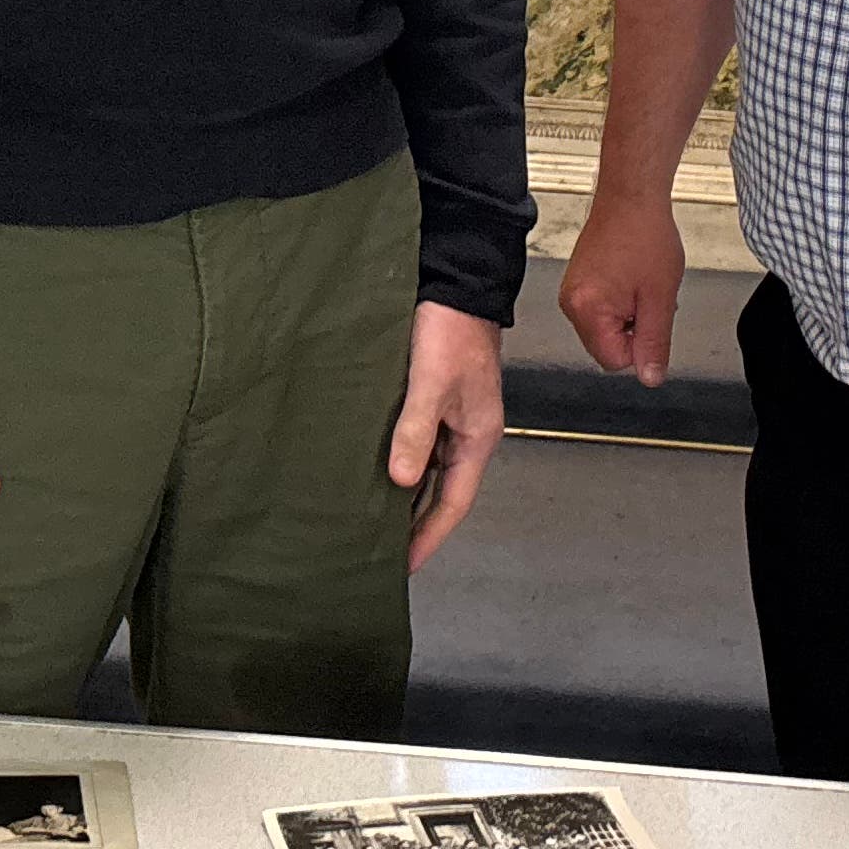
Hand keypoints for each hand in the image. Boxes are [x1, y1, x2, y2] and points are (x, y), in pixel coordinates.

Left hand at [389, 302, 504, 572]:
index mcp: (477, 438)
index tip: (405, 566)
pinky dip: (398, 464)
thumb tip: (400, 480)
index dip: (428, 538)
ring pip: (426, 470)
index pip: (453, 504)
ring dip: (403, 496)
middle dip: (415, 525)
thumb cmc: (452, 329)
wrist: (456, 282)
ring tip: (371, 522)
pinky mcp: (433, 401)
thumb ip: (415, 431)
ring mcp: (450, 418)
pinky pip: (416, 445)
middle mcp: (466, 435)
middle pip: (441, 493)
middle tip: (381, 554)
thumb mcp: (432, 383)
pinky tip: (373, 473)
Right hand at [556, 192, 685, 385]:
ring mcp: (572, 291)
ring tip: (639, 284)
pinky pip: (600, 310)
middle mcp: (572, 303)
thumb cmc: (645, 234)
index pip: (614, 361)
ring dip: (628, 315)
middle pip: (606, 347)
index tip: (650, 318)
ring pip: (606, 329)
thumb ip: (655, 343)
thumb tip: (650, 376)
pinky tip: (631, 278)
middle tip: (647, 297)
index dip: (640, 344)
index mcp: (588, 310)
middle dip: (633, 329)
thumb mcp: (661, 298)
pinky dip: (620, 301)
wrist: (632, 197)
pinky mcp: (577, 282)